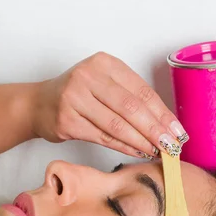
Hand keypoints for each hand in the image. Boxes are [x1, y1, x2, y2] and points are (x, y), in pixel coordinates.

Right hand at [31, 52, 187, 158]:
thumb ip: (129, 96)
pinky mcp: (67, 121)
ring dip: (140, 141)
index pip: (141, 90)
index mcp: (104, 64)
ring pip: (117, 125)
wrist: (38, 104)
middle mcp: (88, 77)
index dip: (162, 112)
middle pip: (131, 107)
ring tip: (157, 151)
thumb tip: (165, 123)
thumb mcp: (102, 84)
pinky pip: (102, 137)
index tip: (177, 130)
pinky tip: (137, 152)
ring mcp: (75, 98)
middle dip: (155, 129)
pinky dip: (123, 147)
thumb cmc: (76, 96)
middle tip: (171, 145)